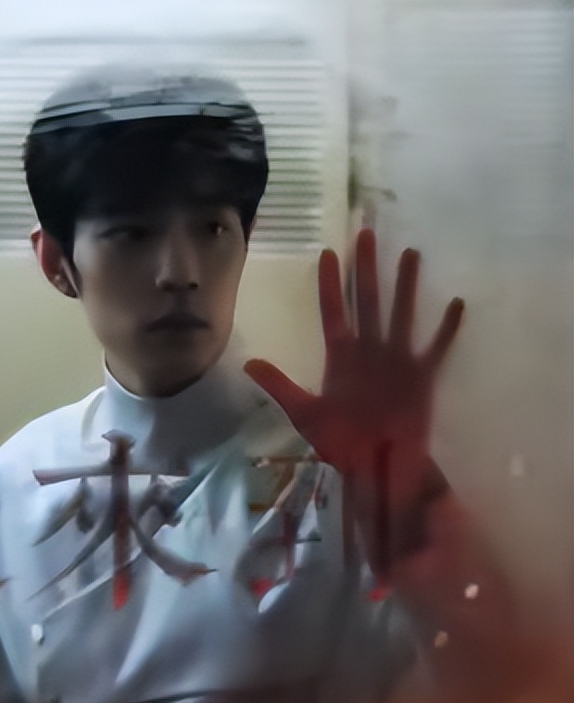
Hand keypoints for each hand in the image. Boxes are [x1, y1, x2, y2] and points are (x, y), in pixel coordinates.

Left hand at [244, 229, 462, 565]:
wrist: (375, 468)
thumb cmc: (340, 443)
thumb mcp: (304, 413)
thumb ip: (280, 385)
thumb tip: (247, 362)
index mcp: (340, 357)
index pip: (334, 312)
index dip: (330, 285)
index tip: (327, 254)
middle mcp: (369, 351)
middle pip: (367, 301)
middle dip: (366, 269)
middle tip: (366, 234)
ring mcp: (396, 360)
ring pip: (401, 313)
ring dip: (405, 286)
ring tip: (410, 254)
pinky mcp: (421, 376)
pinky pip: (435, 347)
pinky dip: (445, 327)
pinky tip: (455, 302)